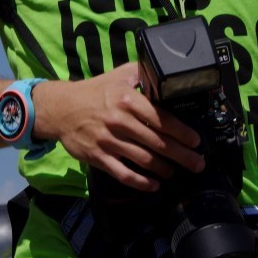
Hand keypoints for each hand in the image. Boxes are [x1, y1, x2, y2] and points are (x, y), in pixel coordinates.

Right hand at [33, 63, 203, 190]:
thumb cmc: (95, 91)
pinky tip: (154, 185)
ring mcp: (109, 141)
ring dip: (164, 169)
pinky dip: (141, 182)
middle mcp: (120, 121)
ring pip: (144, 160)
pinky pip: (123, 173)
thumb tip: (166, 71)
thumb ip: (143, 72)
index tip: (196, 141)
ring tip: (176, 171)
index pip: (162, 119)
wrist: (60, 108)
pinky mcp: (98, 157)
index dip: (182, 132)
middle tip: (197, 163)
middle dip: (182, 155)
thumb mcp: (119, 75)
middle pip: (158, 142)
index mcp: (128, 100)